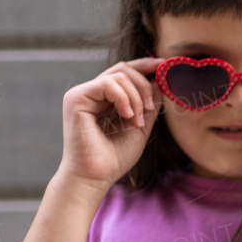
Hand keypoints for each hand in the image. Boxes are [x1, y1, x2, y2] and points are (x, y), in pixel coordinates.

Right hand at [58, 58, 161, 190]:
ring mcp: (82, 94)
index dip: (146, 65)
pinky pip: (107, 83)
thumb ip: (149, 105)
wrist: (96, 177)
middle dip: (144, 85)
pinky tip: (127, 116)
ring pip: (118, 75)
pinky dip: (124, 97)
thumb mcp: (140, 126)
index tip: (165, 65)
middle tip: (150, 109)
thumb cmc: (115, 157)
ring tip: (136, 121)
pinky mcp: (76, 98)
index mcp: (104, 99)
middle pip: (124, 69)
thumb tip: (158, 81)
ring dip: (137, 97)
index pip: (125, 72)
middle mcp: (92, 93)